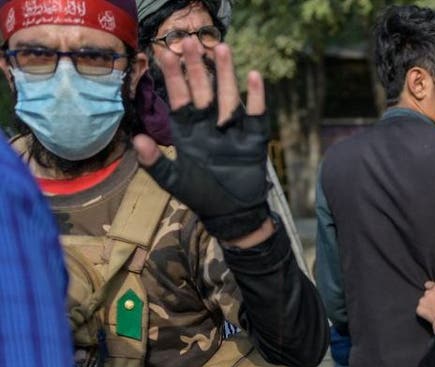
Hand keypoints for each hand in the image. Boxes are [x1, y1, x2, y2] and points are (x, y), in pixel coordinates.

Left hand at [133, 39, 270, 245]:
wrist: (232, 215)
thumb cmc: (201, 196)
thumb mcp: (172, 182)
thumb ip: (154, 162)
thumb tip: (135, 138)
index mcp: (188, 132)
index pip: (179, 99)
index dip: (173, 77)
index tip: (164, 53)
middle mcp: (209, 126)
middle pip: (203, 91)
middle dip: (197, 67)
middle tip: (191, 41)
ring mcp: (232, 131)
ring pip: (228, 97)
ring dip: (225, 73)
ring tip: (222, 47)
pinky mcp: (253, 140)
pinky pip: (256, 115)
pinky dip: (256, 98)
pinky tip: (254, 76)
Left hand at [416, 281, 434, 333]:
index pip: (428, 284)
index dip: (429, 288)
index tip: (430, 290)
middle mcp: (428, 293)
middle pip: (426, 294)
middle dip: (429, 299)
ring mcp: (422, 301)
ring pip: (422, 302)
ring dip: (426, 305)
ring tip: (433, 311)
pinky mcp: (419, 309)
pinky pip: (419, 310)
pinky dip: (423, 312)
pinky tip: (429, 315)